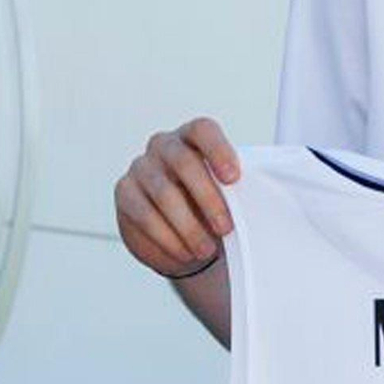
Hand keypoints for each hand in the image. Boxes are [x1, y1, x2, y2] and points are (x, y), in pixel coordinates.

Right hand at [114, 116, 240, 279]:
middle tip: (226, 228)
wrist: (177, 231)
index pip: (203, 130)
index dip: (219, 150)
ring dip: (189, 227)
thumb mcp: (225, 195)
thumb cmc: (207, 205)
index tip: (234, 178)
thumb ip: (236, 191)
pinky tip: (184, 253)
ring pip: (165, 194)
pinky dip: (168, 238)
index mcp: (192, 137)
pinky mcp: (125, 192)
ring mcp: (141, 167)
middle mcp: (163, 145)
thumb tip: (258, 202)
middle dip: (209, 199)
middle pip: (184, 162)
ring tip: (205, 250)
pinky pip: (145, 215)